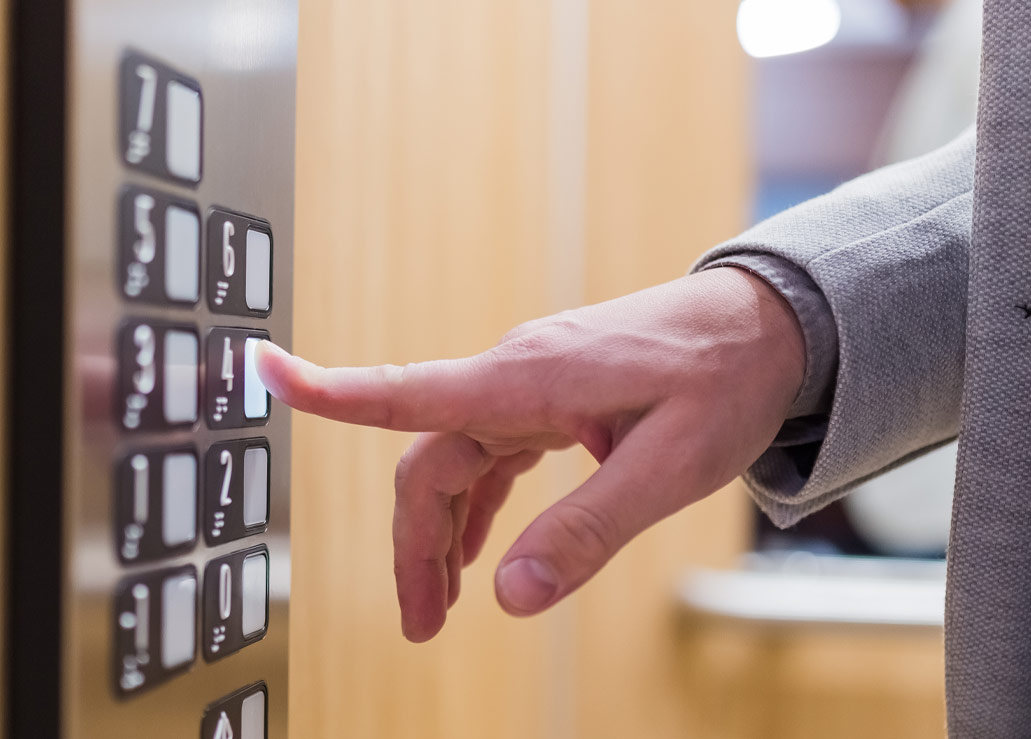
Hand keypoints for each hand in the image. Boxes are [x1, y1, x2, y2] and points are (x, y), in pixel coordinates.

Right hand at [254, 267, 805, 641]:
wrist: (768, 323)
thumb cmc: (725, 378)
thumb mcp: (667, 468)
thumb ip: (586, 533)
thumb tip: (510, 597)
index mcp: (527, 379)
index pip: (405, 392)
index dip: (328, 392)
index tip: (262, 370)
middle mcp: (515, 376)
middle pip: (428, 463)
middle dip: (413, 545)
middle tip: (421, 624)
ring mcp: (531, 384)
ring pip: (455, 463)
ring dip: (441, 534)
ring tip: (440, 608)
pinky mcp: (552, 395)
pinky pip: (491, 453)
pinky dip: (477, 506)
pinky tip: (481, 551)